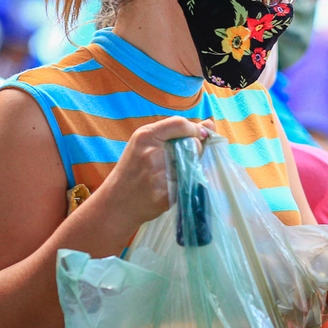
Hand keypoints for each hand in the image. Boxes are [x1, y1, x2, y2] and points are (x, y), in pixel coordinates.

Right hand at [94, 117, 213, 231]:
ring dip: (192, 169)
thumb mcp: (146, 144)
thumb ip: (176, 132)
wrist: (117, 203)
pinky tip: (172, 187)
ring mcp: (159, 174)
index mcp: (146, 136)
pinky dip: (186, 184)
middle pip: (192, 144)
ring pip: (194, 165)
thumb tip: (209, 124)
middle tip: (183, 159)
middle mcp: (152, 153)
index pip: (180, 124)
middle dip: (196, 150)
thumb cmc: (134, 170)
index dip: (195, 129)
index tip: (200, 136)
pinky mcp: (166, 193)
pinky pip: (190, 183)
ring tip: (173, 174)